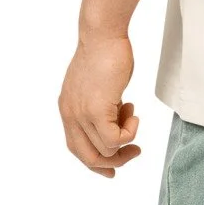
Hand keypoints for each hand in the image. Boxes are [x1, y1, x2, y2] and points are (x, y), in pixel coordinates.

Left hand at [58, 32, 142, 177]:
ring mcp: (81, 114)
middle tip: (134, 151)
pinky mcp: (96, 111)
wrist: (102, 35)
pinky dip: (130, 132)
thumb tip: (115, 119)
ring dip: (126, 139)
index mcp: (68, 110)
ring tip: (132, 115)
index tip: (113, 169)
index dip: (96, 163)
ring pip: (105, 151)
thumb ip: (100, 106)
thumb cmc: (105, 54)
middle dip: (114, 161)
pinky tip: (132, 111)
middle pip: (88, 158)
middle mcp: (70, 115)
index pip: (77, 149)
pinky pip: (115, 140)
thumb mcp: (97, 87)